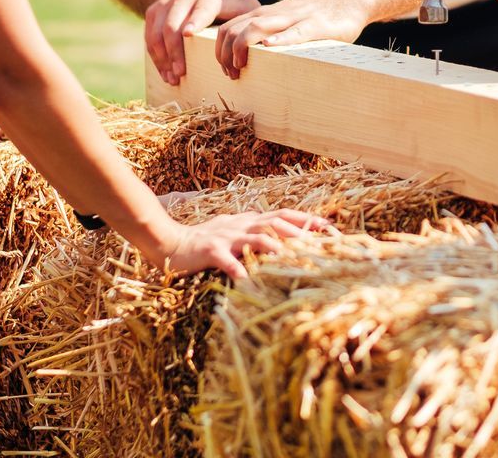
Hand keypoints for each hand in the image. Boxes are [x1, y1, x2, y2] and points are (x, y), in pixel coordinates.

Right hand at [144, 0, 260, 84]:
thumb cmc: (223, 3)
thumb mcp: (240, 5)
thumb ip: (251, 18)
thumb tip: (265, 38)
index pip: (201, 9)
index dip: (195, 20)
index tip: (189, 34)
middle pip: (173, 26)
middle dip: (175, 51)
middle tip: (181, 74)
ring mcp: (165, 4)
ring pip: (158, 33)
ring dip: (163, 58)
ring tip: (172, 78)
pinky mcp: (153, 12)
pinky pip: (149, 37)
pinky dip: (156, 57)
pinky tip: (164, 73)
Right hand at [159, 209, 329, 279]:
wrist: (169, 241)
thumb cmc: (202, 240)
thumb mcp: (231, 230)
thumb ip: (250, 229)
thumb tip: (272, 229)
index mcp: (247, 220)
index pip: (282, 215)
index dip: (305, 219)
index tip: (328, 226)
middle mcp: (240, 225)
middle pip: (274, 223)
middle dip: (299, 231)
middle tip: (321, 242)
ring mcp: (226, 237)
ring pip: (256, 238)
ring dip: (276, 247)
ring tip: (293, 258)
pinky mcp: (211, 251)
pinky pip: (227, 261)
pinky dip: (238, 270)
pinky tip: (249, 282)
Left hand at [213, 0, 372, 77]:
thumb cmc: (317, 15)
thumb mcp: (286, 21)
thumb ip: (269, 33)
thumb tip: (250, 60)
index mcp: (266, 15)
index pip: (230, 28)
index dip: (220, 50)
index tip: (226, 70)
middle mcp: (275, 14)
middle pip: (236, 29)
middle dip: (226, 54)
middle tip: (232, 75)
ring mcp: (295, 18)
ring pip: (258, 27)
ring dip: (243, 47)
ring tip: (240, 67)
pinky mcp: (317, 25)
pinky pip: (296, 31)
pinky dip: (280, 39)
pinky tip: (270, 47)